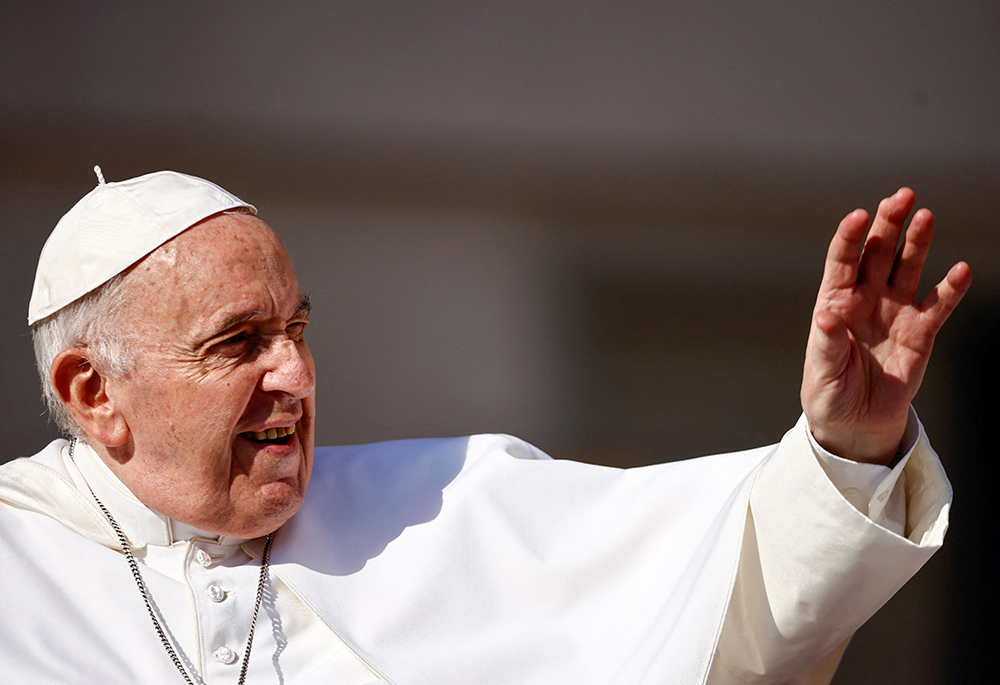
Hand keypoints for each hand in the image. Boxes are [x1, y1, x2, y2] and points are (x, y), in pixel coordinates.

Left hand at [801, 188, 971, 463]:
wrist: (855, 423)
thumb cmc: (829, 393)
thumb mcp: (822, 372)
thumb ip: (827, 344)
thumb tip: (826, 317)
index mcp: (834, 303)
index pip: (841, 261)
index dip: (849, 237)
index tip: (859, 216)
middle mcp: (866, 300)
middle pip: (877, 253)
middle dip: (888, 224)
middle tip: (901, 197)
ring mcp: (895, 311)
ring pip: (907, 268)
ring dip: (917, 243)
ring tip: (925, 217)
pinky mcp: (921, 332)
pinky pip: (938, 305)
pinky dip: (950, 288)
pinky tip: (961, 270)